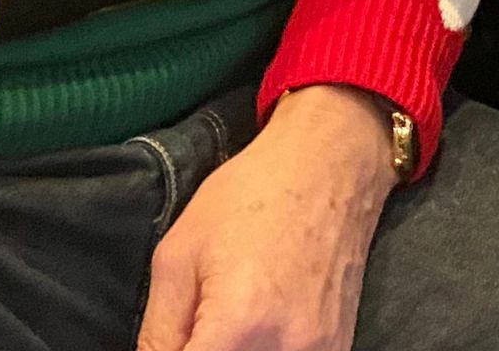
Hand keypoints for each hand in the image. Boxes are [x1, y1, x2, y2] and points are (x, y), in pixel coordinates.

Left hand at [136, 85, 393, 350]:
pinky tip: (261, 323)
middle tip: (200, 326)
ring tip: (230, 320)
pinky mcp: (339, 350)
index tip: (178, 339)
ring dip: (235, 349)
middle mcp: (286, 350)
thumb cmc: (250, 196)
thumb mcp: (179, 254)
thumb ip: (159, 333)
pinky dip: (268, 349)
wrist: (328, 166)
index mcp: (238, 324)